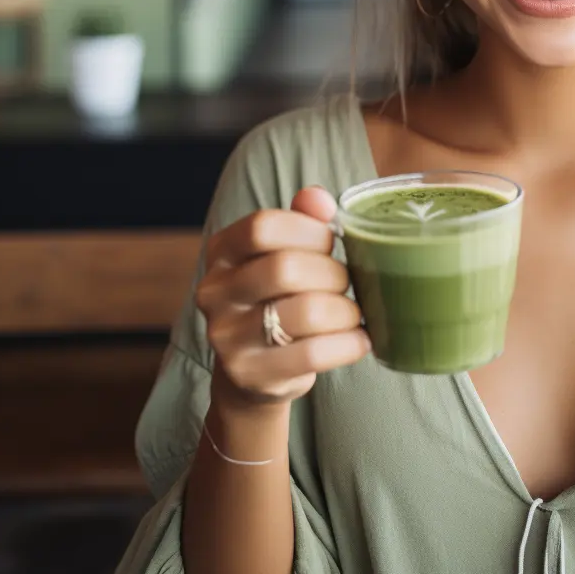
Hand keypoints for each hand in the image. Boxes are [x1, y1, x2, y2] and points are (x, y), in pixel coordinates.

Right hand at [196, 186, 369, 408]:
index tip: (331, 242)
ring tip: (352, 313)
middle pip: (285, 268)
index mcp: (222, 252)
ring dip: (344, 310)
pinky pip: (314, 353)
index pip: (262, 227)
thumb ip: (302, 219)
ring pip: (305, 311)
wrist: (251, 372)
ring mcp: (227, 338)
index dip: (309, 230)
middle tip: (345, 283)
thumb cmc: (277, 298)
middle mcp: (215, 293)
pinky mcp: (250, 374)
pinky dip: (349, 343)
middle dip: (332, 273)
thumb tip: (321, 199)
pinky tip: (359, 339)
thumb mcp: (283, 253)